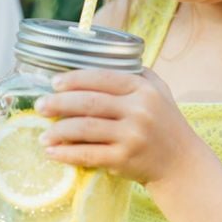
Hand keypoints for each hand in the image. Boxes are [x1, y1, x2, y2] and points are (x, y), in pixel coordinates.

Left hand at [35, 68, 199, 184]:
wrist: (181, 163)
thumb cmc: (165, 123)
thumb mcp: (158, 91)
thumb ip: (135, 73)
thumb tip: (98, 58)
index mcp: (143, 89)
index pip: (103, 78)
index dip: (75, 79)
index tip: (54, 82)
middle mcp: (139, 110)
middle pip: (89, 102)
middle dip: (59, 102)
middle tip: (40, 106)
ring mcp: (132, 135)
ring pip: (86, 128)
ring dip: (59, 130)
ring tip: (43, 134)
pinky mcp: (125, 159)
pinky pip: (89, 154)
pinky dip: (67, 153)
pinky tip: (52, 153)